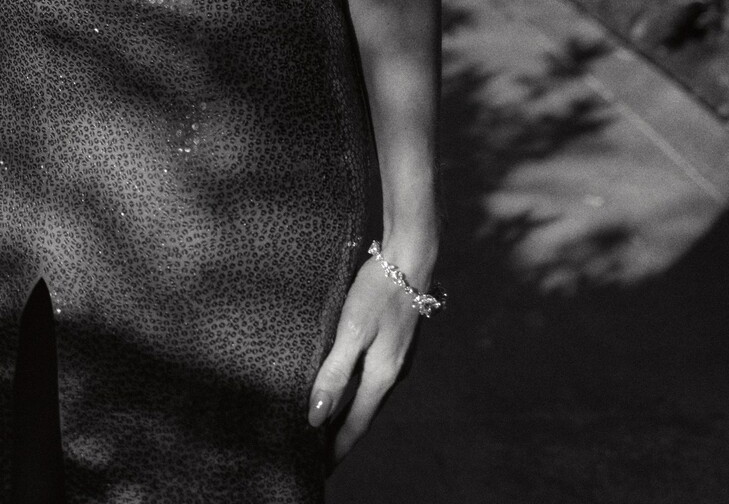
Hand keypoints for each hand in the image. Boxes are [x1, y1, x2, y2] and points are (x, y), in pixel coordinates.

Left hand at [308, 242, 426, 460]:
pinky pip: (372, 377)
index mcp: (382, 376)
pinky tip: (345, 385)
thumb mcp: (351, 330)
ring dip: (348, 414)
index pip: (355, 425)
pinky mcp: (394, 342)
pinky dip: (356, 391)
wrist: (411, 257)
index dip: (336, 449)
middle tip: (318, 456)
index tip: (319, 471)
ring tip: (326, 427)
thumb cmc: (379, 291)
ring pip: (369, 396)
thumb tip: (316, 417)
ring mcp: (397, 358)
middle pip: (363, 415)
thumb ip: (335, 373)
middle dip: (341, 437)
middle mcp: (393, 373)